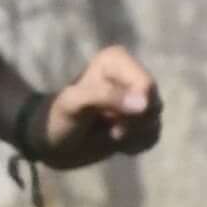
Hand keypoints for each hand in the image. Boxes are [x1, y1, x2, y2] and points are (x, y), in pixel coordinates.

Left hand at [21, 45, 163, 168]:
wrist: (51, 143)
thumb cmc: (58, 118)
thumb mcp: (74, 104)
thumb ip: (106, 97)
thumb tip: (144, 104)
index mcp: (117, 61)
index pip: (146, 85)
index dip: (136, 110)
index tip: (114, 123)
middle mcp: (130, 76)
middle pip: (155, 104)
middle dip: (135, 125)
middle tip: (112, 132)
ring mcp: (136, 99)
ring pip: (155, 121)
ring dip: (135, 137)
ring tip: (112, 138)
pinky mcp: (138, 121)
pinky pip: (153, 135)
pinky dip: (138, 145)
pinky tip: (119, 145)